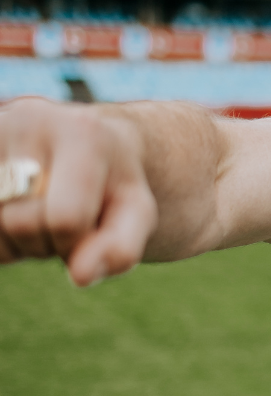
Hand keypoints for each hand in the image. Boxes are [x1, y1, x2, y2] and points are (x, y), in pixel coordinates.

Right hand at [0, 98, 157, 285]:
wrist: (86, 142)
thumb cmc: (113, 185)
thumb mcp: (134, 215)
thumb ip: (120, 249)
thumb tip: (80, 276)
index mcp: (82, 132)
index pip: (64, 217)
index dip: (74, 241)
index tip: (85, 227)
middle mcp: (29, 119)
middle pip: (18, 223)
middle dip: (42, 241)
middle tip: (59, 221)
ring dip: (11, 241)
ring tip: (36, 215)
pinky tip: (11, 213)